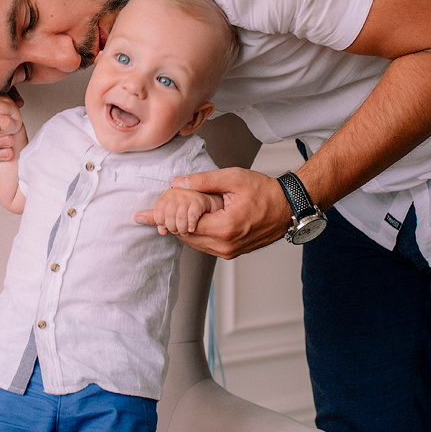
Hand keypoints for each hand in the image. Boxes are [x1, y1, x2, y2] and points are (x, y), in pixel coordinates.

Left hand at [135, 168, 291, 258]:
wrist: (288, 207)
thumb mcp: (233, 178)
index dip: (162, 217)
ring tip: (171, 214)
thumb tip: (178, 183)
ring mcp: (229, 252)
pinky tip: (191, 221)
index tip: (141, 216)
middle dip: (169, 223)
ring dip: (181, 229)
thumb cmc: (265, 191)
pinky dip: (194, 234)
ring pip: (193, 243)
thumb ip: (204, 181)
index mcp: (225, 227)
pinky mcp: (231, 253)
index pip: (183, 224)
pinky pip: (204, 245)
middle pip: (185, 236)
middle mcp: (225, 245)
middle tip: (153, 210)